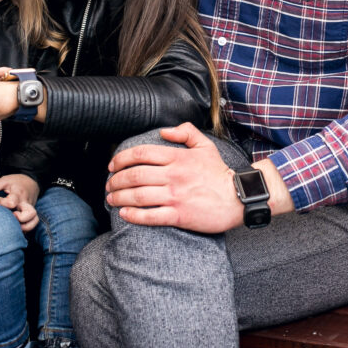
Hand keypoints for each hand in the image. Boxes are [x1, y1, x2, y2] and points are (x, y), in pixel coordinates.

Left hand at [0, 174, 40, 231]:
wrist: (31, 182)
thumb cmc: (16, 182)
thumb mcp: (5, 180)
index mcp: (18, 194)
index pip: (12, 202)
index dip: (3, 203)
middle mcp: (26, 203)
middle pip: (30, 213)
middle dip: (19, 218)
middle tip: (11, 215)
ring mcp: (30, 209)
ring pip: (34, 221)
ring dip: (24, 226)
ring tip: (14, 224)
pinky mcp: (32, 214)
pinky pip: (33, 223)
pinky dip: (26, 228)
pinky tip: (17, 226)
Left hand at [105, 123, 242, 232]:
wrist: (239, 198)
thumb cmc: (220, 174)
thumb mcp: (205, 146)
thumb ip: (185, 132)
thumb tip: (163, 131)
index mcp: (177, 158)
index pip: (140, 154)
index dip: (121, 159)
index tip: (112, 165)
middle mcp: (173, 175)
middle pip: (134, 175)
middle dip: (115, 180)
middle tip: (109, 185)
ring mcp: (175, 196)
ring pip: (138, 195)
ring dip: (119, 197)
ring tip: (111, 199)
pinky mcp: (179, 215)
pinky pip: (150, 215)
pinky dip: (133, 215)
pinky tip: (124, 213)